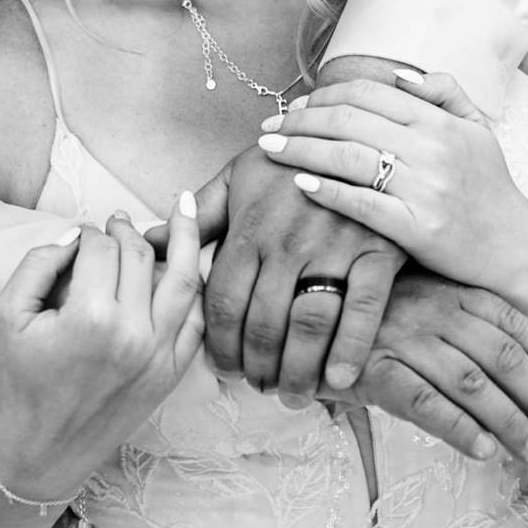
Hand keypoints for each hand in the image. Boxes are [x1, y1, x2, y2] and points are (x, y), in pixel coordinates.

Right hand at [0, 194, 204, 501]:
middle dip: (127, 230)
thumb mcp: (8, 314)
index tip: (82, 234)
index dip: (89, 232)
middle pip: (140, 256)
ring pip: (184, 280)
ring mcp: (160, 354)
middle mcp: (133, 334)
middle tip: (117, 221)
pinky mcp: (173, 372)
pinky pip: (196, 319)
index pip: (100, 248)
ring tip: (183, 208)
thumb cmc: (22, 379)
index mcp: (90, 317)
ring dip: (183, 239)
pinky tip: (190, 264)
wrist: (45, 446)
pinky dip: (195, 288)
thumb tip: (76, 232)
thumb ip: (38, 262)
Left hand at [196, 143, 405, 401]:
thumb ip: (199, 216)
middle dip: (256, 366)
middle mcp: (287, 241)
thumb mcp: (241, 178)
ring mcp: (334, 247)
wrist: (362, 135)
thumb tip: (148, 240)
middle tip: (258, 387)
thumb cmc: (294, 160)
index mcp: (249, 228)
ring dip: (297, 370)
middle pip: (263, 323)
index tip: (222, 369)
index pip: (223, 302)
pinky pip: (362, 311)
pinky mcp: (378, 251)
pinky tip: (338, 380)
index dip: (219, 345)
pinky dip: (349, 351)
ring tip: (291, 393)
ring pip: (307, 324)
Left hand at [258, 70, 527, 291]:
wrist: (513, 248)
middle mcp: (431, 149)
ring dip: (301, 149)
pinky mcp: (416, 229)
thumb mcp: (478, 130)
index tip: (297, 104)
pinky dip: (327, 190)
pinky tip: (300, 183)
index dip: (325, 94)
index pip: (368, 93)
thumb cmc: (490, 187)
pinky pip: (361, 204)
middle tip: (270, 126)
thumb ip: (444, 93)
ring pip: (348, 157)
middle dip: (301, 119)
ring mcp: (423, 189)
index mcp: (440, 121)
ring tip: (270, 149)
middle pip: (348, 121)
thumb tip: (399, 75)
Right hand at [324, 271, 527, 465]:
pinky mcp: (373, 369)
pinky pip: (425, 402)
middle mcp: (432, 310)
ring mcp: (404, 338)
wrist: (294, 311)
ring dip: (510, 422)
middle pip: (502, 357)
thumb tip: (516, 357)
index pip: (513, 320)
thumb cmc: (364, 311)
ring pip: (472, 384)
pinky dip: (459, 428)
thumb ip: (458, 318)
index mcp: (449, 290)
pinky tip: (484, 451)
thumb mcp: (415, 300)